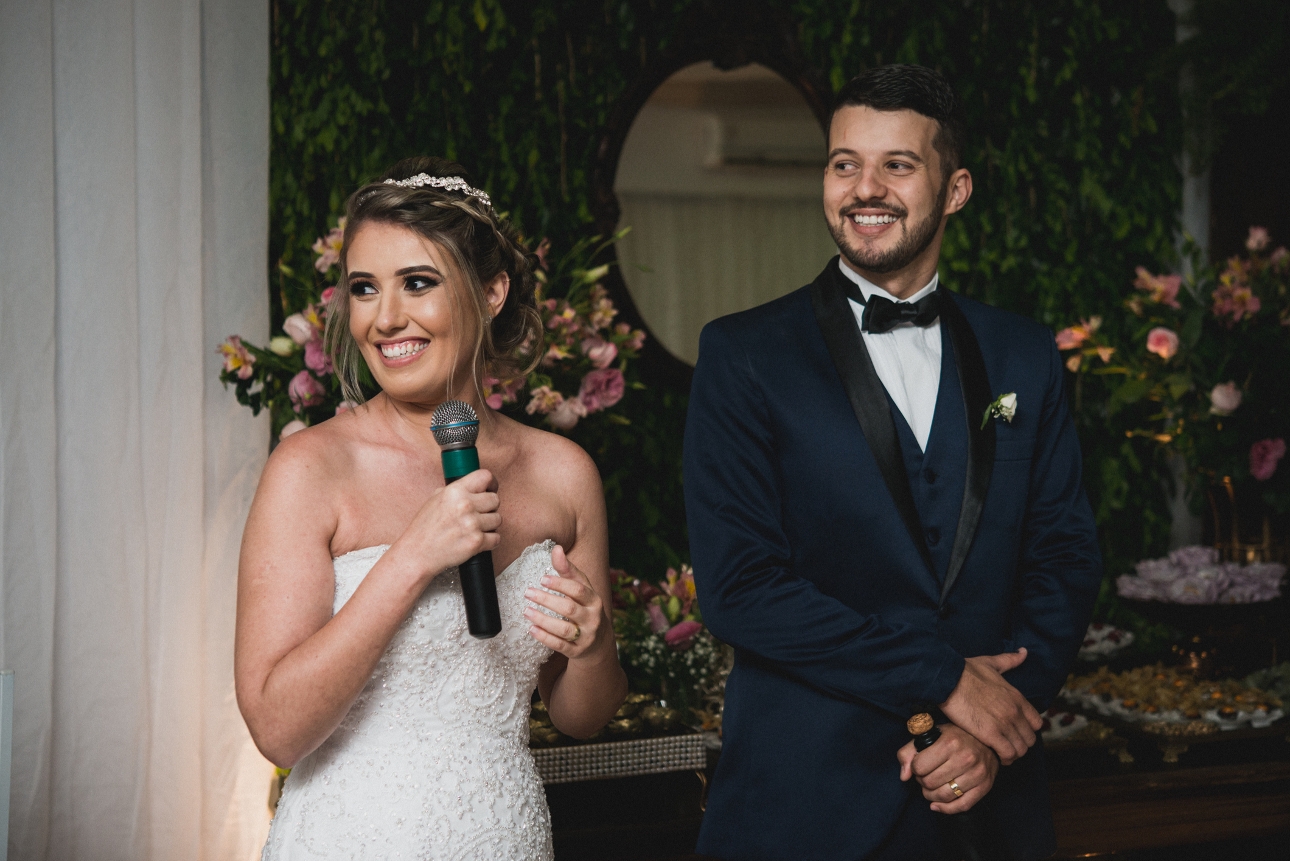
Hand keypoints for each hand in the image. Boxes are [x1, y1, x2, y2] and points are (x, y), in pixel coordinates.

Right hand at [400, 469, 500, 577]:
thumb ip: (457, 490)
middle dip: (489, 507)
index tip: (490, 489)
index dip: (491, 483)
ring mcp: (472, 524)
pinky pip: (496, 538)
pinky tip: (476, 540)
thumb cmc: (424, 528)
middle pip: (495, 499)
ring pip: (498, 519)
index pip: (485, 476)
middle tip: (478, 514)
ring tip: (474, 529)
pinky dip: (489, 541)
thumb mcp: (435, 498)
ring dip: (489, 525)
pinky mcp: (476, 542)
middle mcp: (465, 505)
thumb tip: (475, 486)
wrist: (417, 553)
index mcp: (455, 491)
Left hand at [524, 545, 609, 659]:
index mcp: (595, 600)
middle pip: (569, 609)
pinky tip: (532, 629)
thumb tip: (557, 548)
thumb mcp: (581, 589)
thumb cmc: (585, 608)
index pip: (578, 590)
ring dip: (543, 620)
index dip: (560, 584)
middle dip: (547, 600)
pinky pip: (560, 645)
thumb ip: (568, 570)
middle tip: (528, 592)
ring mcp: (586, 636)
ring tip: (526, 611)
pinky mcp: (577, 651)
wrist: (598, 642)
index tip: (542, 579)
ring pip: (564, 629)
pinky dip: (545, 637)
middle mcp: (593, 619)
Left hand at [897, 725, 998, 813]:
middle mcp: (965, 758)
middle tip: (926, 776)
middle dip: (923, 781)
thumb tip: (904, 776)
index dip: (915, 768)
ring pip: (944, 796)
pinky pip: (962, 806)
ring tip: (931, 788)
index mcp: (949, 742)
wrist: (987, 741)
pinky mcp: (985, 786)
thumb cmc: (955, 737)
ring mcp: (977, 773)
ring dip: (931, 796)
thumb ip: (909, 751)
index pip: (919, 766)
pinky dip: (946, 809)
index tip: (919, 765)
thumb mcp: (930, 735)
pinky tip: (936, 805)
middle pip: (930, 782)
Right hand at [940, 648, 1041, 764]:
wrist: (948, 679)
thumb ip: (1010, 660)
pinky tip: (995, 756)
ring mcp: (1004, 723)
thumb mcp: (992, 663)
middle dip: (1020, 744)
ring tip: (1002, 753)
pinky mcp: (990, 734)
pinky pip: (1007, 754)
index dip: (1027, 729)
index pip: (1037, 723)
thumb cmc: (966, 671)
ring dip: (1012, 754)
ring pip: (1020, 749)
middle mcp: (1015, 712)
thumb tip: (1024, 652)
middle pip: (1030, 739)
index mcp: (1017, 697)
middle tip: (1008, 745)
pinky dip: (1004, 758)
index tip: (1016, 731)